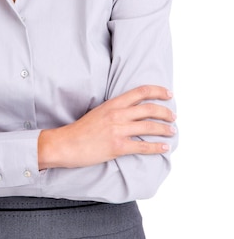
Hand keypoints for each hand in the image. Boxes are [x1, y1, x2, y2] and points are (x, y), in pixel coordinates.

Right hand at [38, 85, 175, 169]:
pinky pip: (143, 146)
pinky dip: (157, 147)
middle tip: (173, 117)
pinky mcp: (118, 146)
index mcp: (113, 103)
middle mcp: (117, 114)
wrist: (66, 144)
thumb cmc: (81, 130)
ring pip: (149, 127)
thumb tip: (131, 111)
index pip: (140, 92)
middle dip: (165, 112)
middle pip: (149, 109)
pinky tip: (164, 147)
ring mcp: (118, 130)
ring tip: (172, 131)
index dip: (158, 91)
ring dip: (165, 129)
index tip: (169, 94)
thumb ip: (115, 110)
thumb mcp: (98, 112)